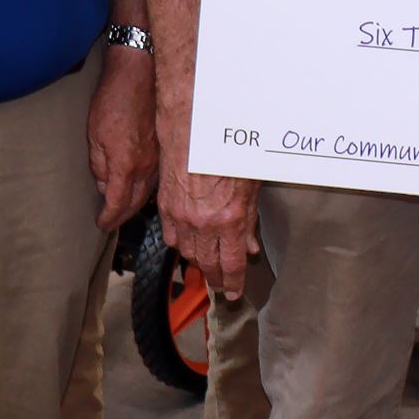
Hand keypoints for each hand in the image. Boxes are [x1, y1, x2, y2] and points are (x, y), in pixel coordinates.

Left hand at [87, 46, 157, 230]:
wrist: (140, 75)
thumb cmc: (115, 100)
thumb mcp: (95, 135)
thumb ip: (99, 165)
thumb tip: (104, 184)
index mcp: (126, 164)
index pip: (118, 203)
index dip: (109, 217)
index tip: (101, 224)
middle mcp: (147, 165)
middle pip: (137, 202)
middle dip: (123, 215)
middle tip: (111, 222)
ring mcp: (159, 156)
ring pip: (149, 191)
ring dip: (136, 204)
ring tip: (124, 210)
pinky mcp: (164, 147)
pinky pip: (156, 177)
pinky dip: (146, 188)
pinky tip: (140, 187)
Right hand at [158, 132, 259, 299]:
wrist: (197, 127)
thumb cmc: (229, 149)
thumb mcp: (252, 185)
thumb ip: (249, 221)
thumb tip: (249, 246)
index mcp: (229, 220)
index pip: (230, 264)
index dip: (233, 282)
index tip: (233, 292)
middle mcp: (204, 224)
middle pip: (208, 263)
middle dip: (216, 277)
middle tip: (221, 284)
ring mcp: (182, 216)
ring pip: (187, 252)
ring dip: (198, 262)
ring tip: (206, 266)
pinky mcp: (166, 206)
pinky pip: (170, 236)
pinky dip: (180, 245)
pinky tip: (186, 246)